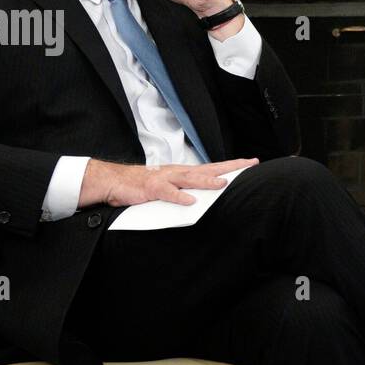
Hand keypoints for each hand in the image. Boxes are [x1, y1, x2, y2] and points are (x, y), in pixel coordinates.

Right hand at [79, 158, 259, 208]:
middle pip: (207, 168)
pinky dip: (179, 197)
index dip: (232, 165)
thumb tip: (204, 198)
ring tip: (222, 184)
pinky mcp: (151, 189)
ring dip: (206, 181)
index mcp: (182, 172)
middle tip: (249, 165)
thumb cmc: (141, 184)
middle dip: (229, 167)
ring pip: (189, 179)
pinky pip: (167, 193)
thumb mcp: (169, 186)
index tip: (251, 163)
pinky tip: (190, 201)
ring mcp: (164, 179)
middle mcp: (177, 172)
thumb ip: (186, 190)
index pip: (212, 167)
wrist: (113, 181)